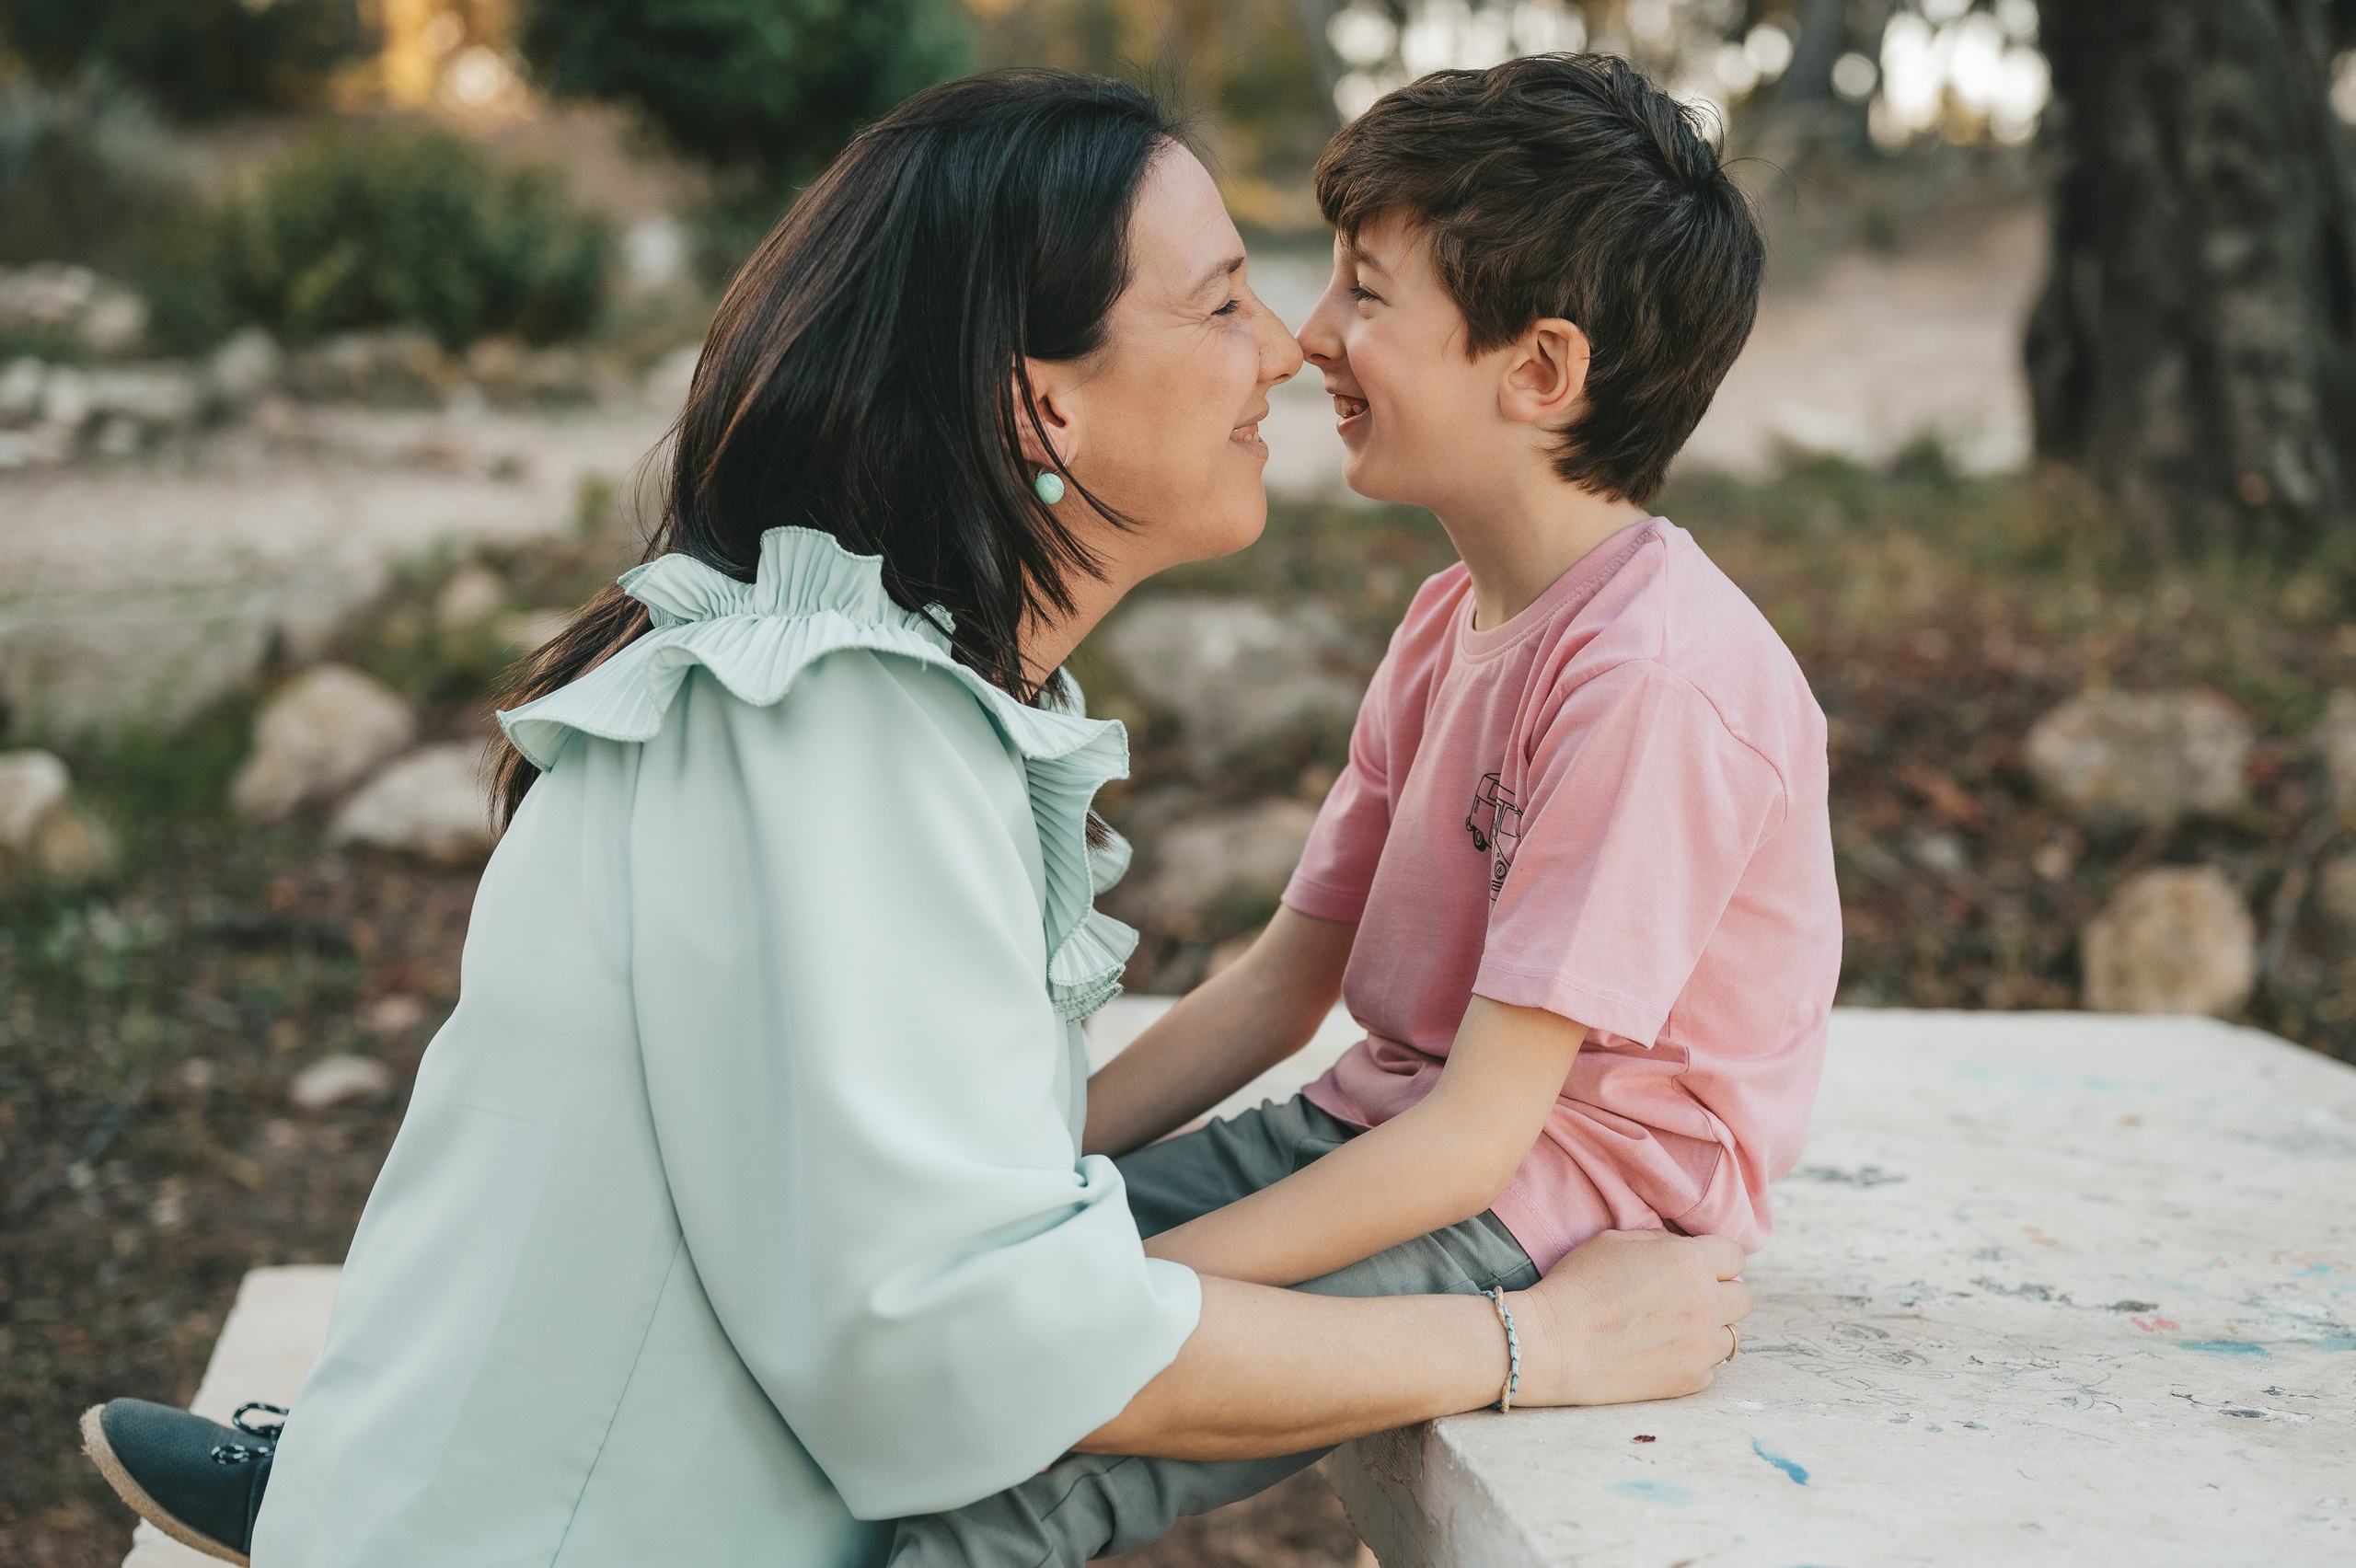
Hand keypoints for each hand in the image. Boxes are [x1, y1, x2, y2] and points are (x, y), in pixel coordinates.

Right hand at [1506, 1229, 1750, 1406]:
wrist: (1549, 1344)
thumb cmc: (1576, 1285)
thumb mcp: (1616, 1241)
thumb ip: (1663, 1243)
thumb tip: (1685, 1250)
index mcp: (1690, 1262)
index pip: (1735, 1256)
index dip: (1714, 1259)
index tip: (1695, 1267)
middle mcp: (1706, 1303)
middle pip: (1743, 1297)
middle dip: (1720, 1293)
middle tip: (1686, 1298)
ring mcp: (1701, 1347)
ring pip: (1732, 1336)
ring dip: (1710, 1329)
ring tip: (1673, 1329)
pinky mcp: (1689, 1381)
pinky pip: (1709, 1366)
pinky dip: (1692, 1358)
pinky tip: (1659, 1352)